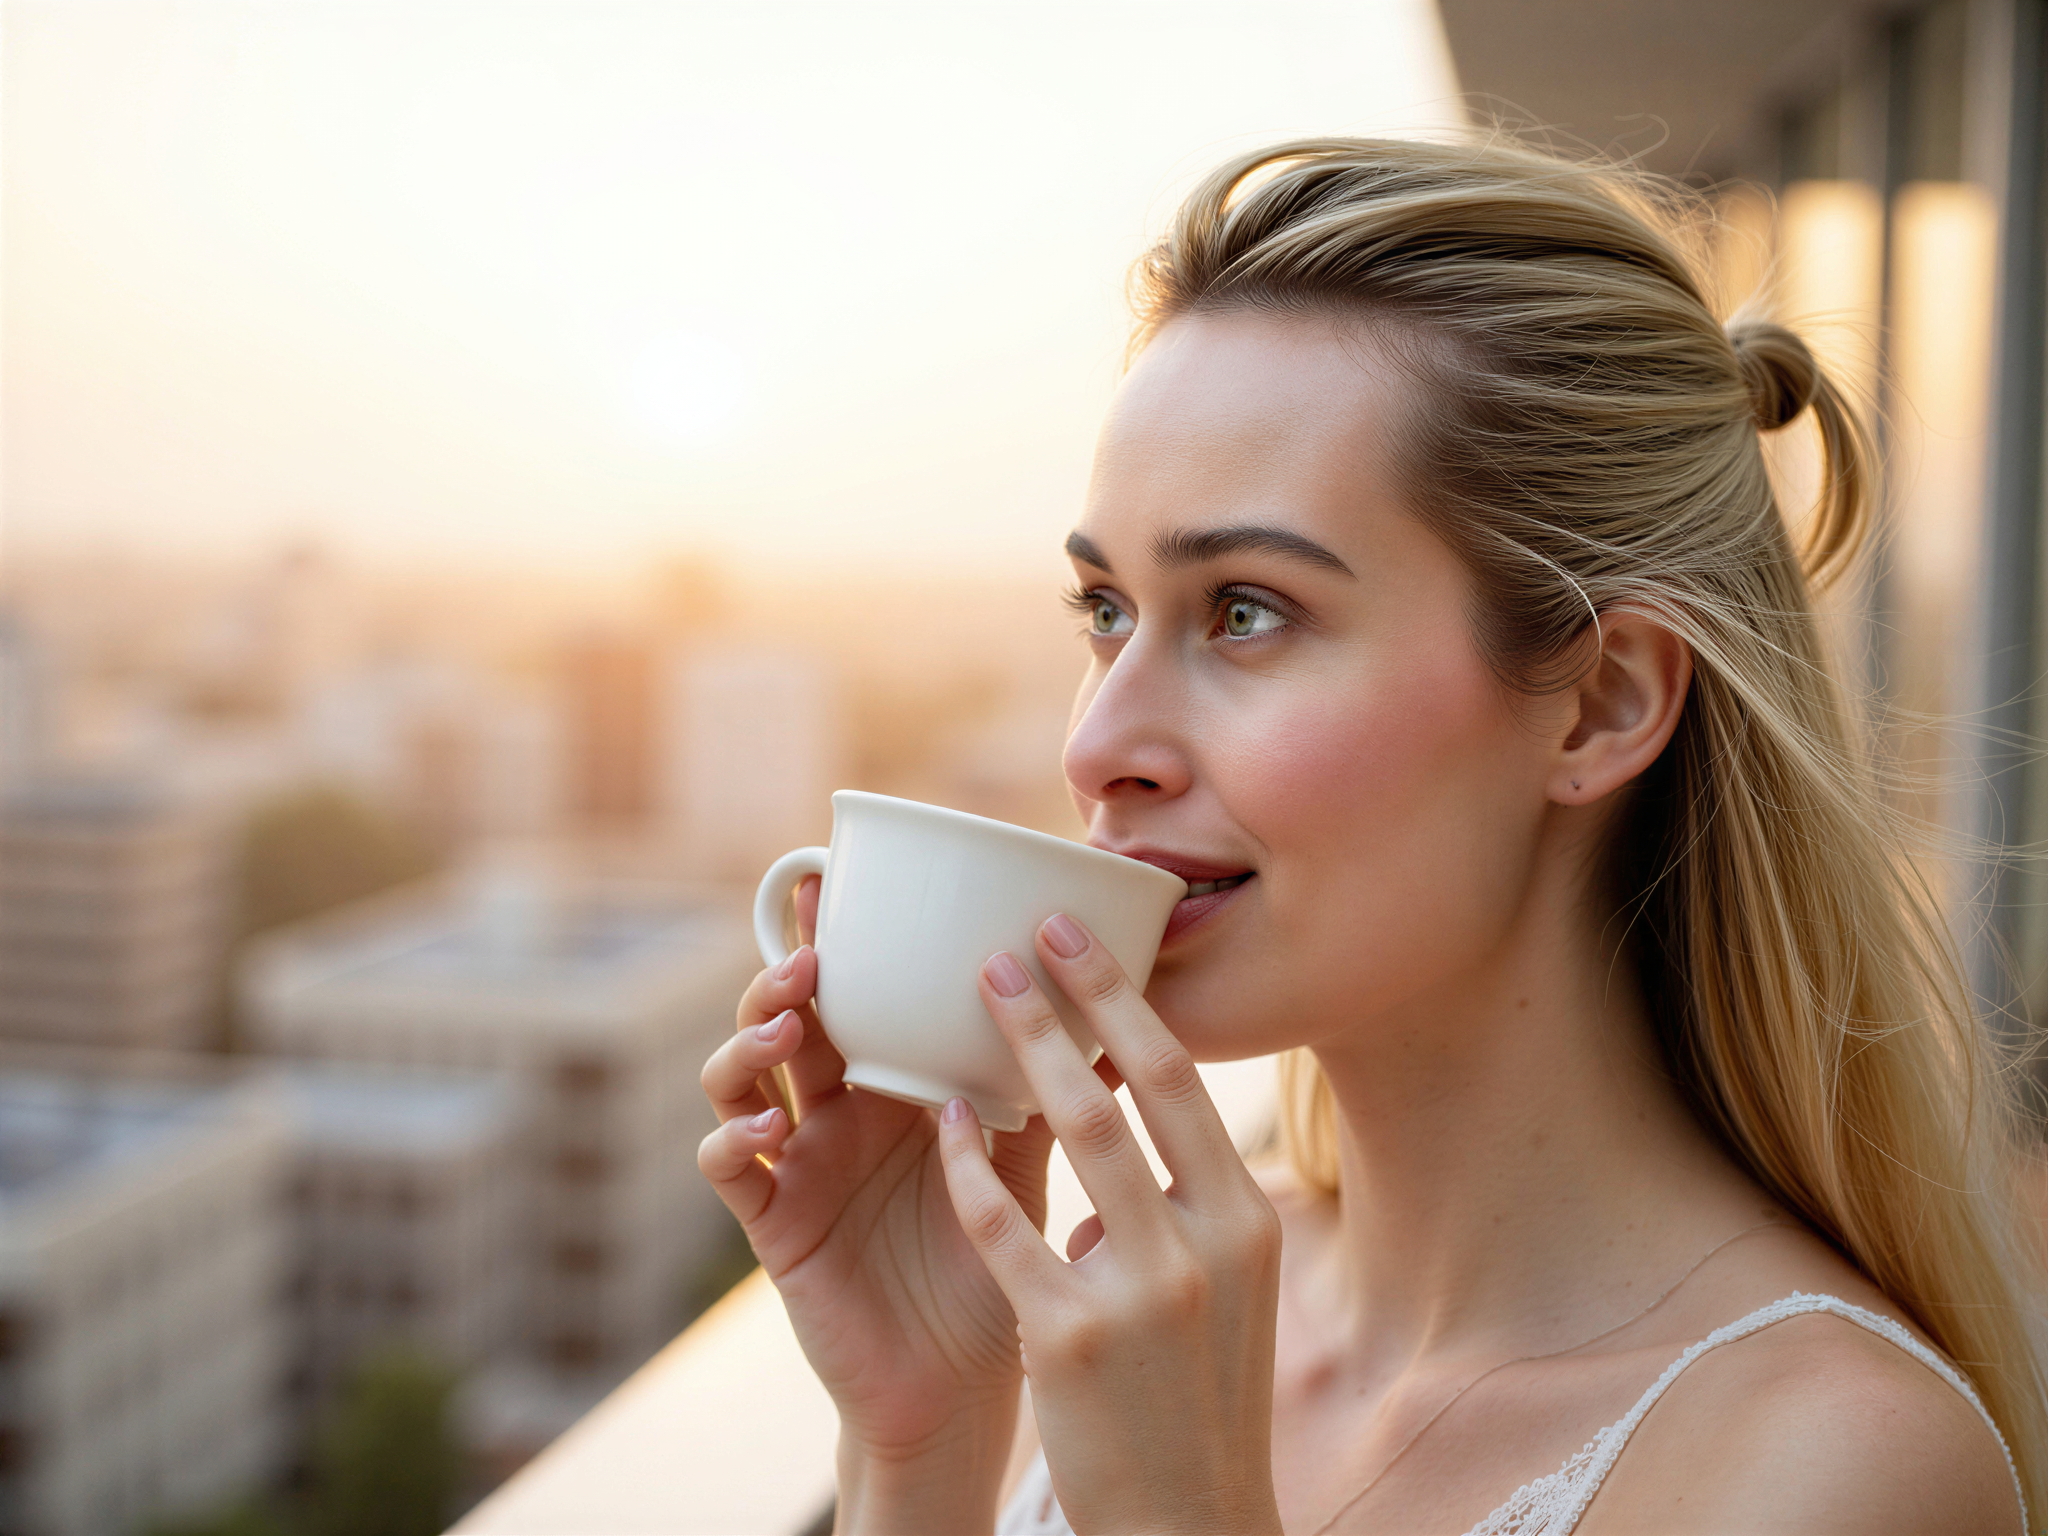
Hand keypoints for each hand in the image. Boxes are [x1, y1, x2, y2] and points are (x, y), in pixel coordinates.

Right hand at [696, 876, 1057, 1528]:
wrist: (968, 1385)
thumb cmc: (999, 1265)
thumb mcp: (1023, 1161)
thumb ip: (1042, 1087)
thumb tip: (1117, 1006)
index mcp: (888, 1082)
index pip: (848, 990)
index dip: (828, 933)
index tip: (830, 873)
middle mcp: (832, 1112)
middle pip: (781, 1017)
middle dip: (782, 973)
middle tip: (811, 951)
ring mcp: (794, 1164)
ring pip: (736, 1079)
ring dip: (749, 1041)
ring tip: (786, 1028)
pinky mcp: (772, 1225)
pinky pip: (727, 1172)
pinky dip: (728, 1140)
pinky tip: (757, 1129)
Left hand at [937, 914, 1284, 1534]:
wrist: (1187, 1523)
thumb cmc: (1195, 1402)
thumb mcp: (1225, 1294)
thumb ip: (1182, 1212)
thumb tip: (1116, 1151)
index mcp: (1248, 1221)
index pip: (1184, 1085)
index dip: (1128, 1004)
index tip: (1085, 941)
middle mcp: (1207, 1245)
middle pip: (1133, 1089)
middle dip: (1073, 1000)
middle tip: (1021, 935)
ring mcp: (1141, 1292)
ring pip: (1076, 1137)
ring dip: (1023, 1052)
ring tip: (979, 990)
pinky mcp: (1069, 1339)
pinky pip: (1006, 1229)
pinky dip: (971, 1165)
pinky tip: (944, 1118)